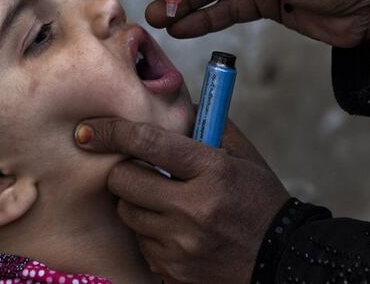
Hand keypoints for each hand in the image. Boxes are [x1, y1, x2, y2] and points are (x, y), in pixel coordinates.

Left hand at [74, 117, 289, 283]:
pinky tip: (175, 230)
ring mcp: (181, 244)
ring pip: (127, 213)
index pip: (148, 142)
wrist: (282, 259)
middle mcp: (193, 208)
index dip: (112, 131)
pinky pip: (140, 244)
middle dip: (125, 171)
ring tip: (165, 202)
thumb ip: (207, 125)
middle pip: (124, 181)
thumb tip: (169, 103)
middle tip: (140, 171)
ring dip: (137, 203)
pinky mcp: (173, 271)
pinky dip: (149, 233)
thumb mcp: (242, 155)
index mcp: (211, 170)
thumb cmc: (259, 199)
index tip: (88, 130)